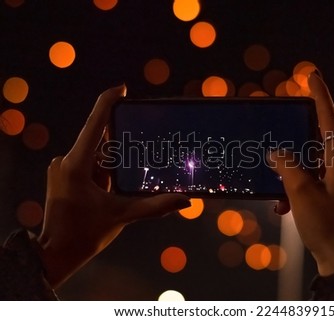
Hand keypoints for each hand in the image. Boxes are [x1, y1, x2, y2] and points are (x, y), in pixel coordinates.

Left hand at [37, 86, 190, 287]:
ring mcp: (63, 168)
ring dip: (113, 160)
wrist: (56, 254)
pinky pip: (89, 164)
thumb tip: (185, 200)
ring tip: (130, 170)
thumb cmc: (84, 235)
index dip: (108, 101)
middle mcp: (66, 161)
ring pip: (95, 154)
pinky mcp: (64, 177)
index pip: (94, 123)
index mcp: (76, 164)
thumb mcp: (123, 216)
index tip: (123, 88)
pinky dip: (105, 169)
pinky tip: (116, 181)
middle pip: (98, 140)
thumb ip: (155, 206)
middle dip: (120, 143)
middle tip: (142, 142)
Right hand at [268, 72, 333, 275]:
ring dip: (293, 168)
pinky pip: (312, 182)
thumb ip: (289, 168)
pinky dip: (295, 187)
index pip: (330, 121)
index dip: (321, 97)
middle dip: (302, 129)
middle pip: (322, 138)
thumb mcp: (302, 194)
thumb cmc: (327, 227)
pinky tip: (282, 203)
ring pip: (313, 163)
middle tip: (287, 117)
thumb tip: (277, 153)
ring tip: (276, 173)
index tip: (312, 76)